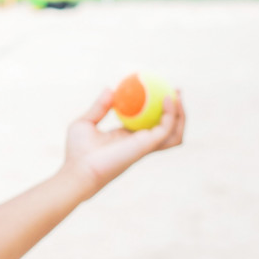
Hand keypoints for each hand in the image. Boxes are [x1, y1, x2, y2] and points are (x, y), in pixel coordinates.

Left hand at [60, 85, 185, 198]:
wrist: (78, 170)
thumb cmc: (77, 152)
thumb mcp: (85, 123)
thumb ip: (99, 107)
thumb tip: (110, 89)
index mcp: (129, 139)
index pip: (151, 124)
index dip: (159, 110)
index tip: (161, 90)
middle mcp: (141, 144)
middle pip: (169, 130)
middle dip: (178, 112)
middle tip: (176, 91)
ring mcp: (145, 146)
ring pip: (175, 134)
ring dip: (181, 115)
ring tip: (177, 96)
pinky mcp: (146, 146)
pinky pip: (167, 128)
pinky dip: (171, 114)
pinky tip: (166, 99)